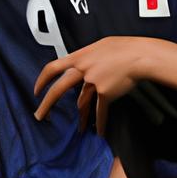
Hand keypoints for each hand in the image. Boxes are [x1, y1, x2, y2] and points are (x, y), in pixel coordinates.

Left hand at [33, 40, 149, 133]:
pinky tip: (100, 132)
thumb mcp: (101, 46)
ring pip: (82, 104)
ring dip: (82, 118)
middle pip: (58, 89)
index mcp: (79, 57)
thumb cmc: (124, 47)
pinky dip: (101, 123)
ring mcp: (93, 82)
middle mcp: (82, 70)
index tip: (36, 91)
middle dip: (46, 104)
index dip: (42, 80)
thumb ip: (89, 56)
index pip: (52, 68)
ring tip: (80, 129)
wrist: (140, 55)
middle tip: (39, 116)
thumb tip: (84, 63)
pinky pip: (100, 111)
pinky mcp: (105, 93)